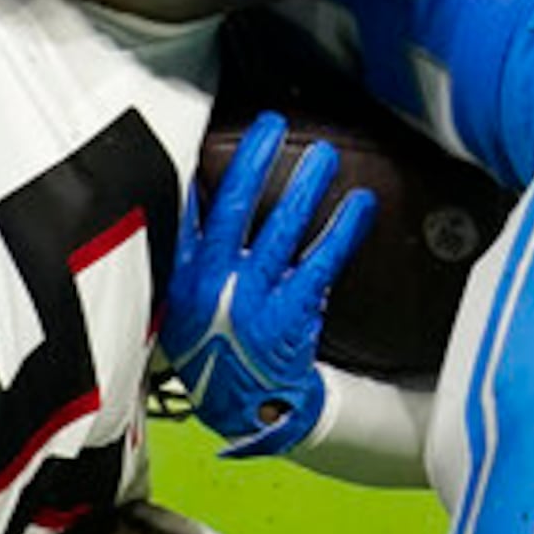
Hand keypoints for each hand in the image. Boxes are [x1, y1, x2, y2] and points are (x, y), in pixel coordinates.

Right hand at [159, 113, 376, 458]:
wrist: (239, 409)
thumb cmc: (208, 354)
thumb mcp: (173, 309)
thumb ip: (179, 264)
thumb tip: (186, 212)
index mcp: (181, 276)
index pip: (184, 214)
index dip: (194, 172)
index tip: (206, 134)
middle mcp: (214, 279)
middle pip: (234, 206)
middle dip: (254, 161)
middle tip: (274, 124)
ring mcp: (253, 295)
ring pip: (281, 228)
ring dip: (304, 186)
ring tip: (324, 154)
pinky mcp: (290, 312)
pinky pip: (320, 262)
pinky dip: (342, 230)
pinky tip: (359, 205)